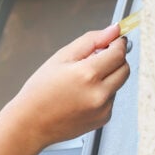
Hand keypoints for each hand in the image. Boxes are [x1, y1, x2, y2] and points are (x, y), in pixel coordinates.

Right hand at [5, 24, 129, 148]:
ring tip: (80, 84)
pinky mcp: (103, 118)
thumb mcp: (60, 58)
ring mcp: (103, 108)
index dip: (117, 44)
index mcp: (87, 74)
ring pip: (117, 84)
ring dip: (107, 78)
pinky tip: (80, 97)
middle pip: (124, 68)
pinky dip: (101, 94)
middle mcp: (99, 93)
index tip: (113, 41)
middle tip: (94, 61)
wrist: (30, 123)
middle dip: (115, 60)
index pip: (118, 53)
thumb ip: (90, 41)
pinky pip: (111, 99)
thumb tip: (113, 30)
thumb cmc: (39, 91)